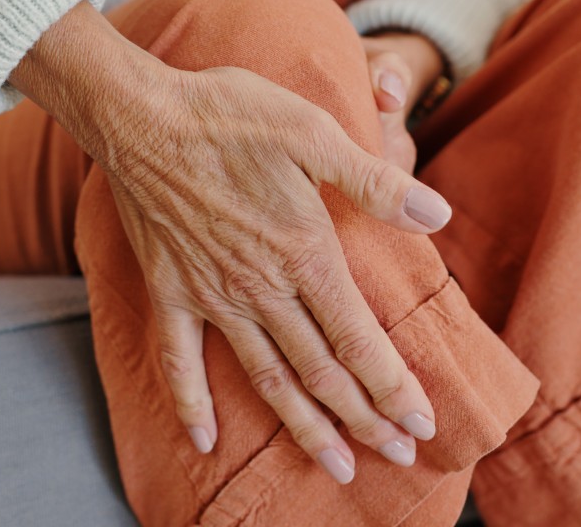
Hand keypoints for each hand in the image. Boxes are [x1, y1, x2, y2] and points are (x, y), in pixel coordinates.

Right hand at [12, 3, 453, 483]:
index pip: (358, 340)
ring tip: (334, 465)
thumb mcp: (315, 133)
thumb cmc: (232, 115)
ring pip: (266, 377)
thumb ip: (376, 183)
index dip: (393, 387)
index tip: (422, 424)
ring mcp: (211, 296)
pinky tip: (206, 441)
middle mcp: (260, 288)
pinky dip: (193, 403)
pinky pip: (180, 360)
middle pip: (321, 371)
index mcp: (304, 254)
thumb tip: (439, 214)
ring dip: (303, 426)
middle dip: (364, 418)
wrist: (141, 115)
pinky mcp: (171, 291)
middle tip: (399, 456)